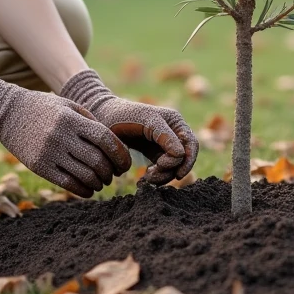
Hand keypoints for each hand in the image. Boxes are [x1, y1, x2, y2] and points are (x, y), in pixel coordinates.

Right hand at [0, 69, 131, 197]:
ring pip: (84, 176)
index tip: (125, 164)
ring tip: (100, 182)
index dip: (120, 154)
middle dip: (110, 172)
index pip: (105, 139)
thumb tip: (114, 146)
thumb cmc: (44, 108)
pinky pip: (67, 184)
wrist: (8, 112)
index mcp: (72, 119)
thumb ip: (91, 122)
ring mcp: (49, 152)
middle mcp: (61, 136)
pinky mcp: (39, 166)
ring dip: (98, 183)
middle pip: (97, 161)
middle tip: (113, 175)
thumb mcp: (68, 106)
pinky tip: (88, 189)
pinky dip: (83, 190)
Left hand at [59, 69, 199, 185]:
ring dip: (164, 176)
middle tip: (151, 177)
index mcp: (174, 120)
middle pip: (185, 159)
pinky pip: (166, 170)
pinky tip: (144, 178)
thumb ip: (164, 135)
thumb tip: (181, 154)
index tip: (159, 165)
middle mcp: (174, 132)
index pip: (189, 145)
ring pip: (175, 167)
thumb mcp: (146, 120)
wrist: (104, 118)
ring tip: (146, 179)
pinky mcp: (157, 154)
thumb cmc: (123, 115)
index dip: (180, 159)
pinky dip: (158, 176)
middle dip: (171, 171)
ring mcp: (166, 144)